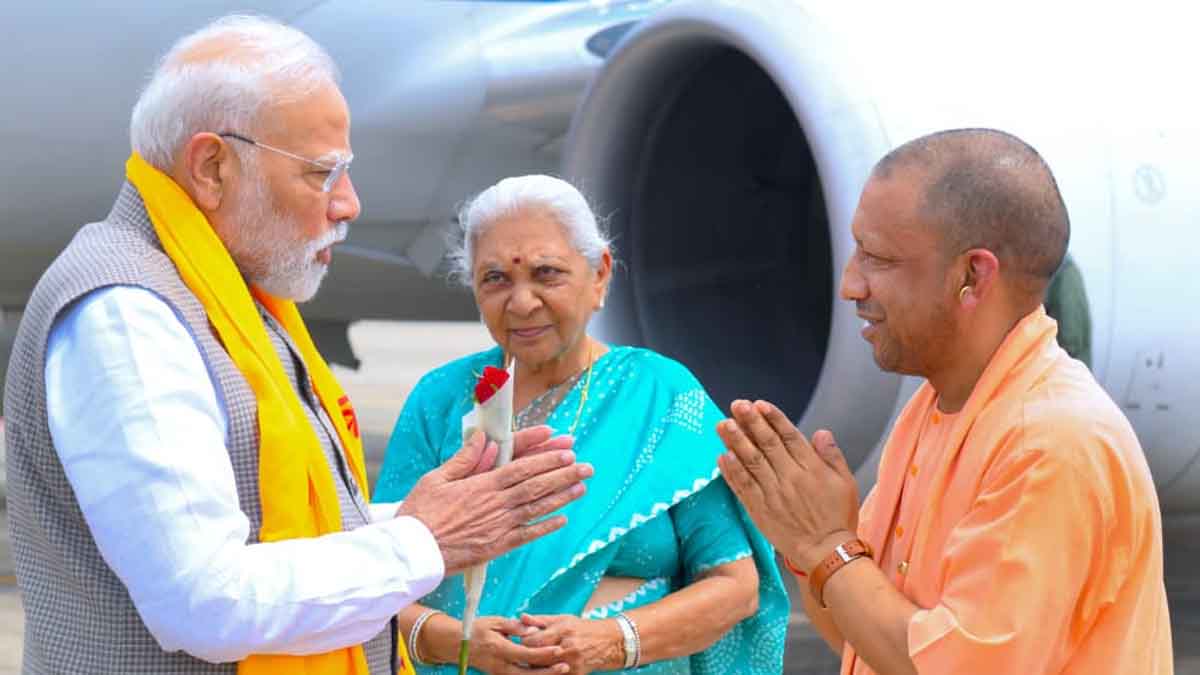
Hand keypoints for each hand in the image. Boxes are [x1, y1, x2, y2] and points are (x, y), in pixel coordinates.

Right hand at [398, 428, 592, 574]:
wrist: (412, 552)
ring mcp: (499, 525)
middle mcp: (496, 503)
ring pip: (537, 508)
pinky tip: (563, 520)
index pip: (522, 466)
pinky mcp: (497, 546)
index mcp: (482, 484)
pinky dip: (546, 527)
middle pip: (536, 485)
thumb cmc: (420, 513)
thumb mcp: (436, 478)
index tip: (565, 448)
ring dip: (562, 497)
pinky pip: (527, 535)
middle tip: (586, 466)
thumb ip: (464, 458)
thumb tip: (482, 437)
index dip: (546, 457)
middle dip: (563, 473)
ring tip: (582, 487)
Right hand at [464, 616, 567, 674]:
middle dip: (548, 672)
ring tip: (561, 671)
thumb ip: (515, 627)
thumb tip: (533, 630)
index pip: (526, 654)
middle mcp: (500, 665)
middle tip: (566, 666)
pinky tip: (546, 673)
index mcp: (499, 649)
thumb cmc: (477, 629)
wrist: (456, 644)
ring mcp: (499, 673)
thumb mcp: (495, 622)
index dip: (544, 653)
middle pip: (528, 674)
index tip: (560, 649)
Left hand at [519, 614, 622, 674]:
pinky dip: (547, 672)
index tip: (524, 638)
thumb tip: (521, 617)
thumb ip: (541, 620)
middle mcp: (568, 647)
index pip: (534, 640)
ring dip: (535, 665)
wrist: (610, 643)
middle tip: (524, 651)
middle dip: (527, 654)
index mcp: (564, 630)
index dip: (525, 640)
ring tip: (533, 660)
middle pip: (537, 656)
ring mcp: (572, 663)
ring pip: (544, 669)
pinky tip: (546, 667)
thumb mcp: (564, 619)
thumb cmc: (583, 628)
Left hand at [717, 400, 858, 571]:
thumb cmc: (838, 517)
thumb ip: (832, 456)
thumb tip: (821, 432)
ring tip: (723, 424)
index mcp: (811, 469)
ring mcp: (773, 494)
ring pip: (751, 463)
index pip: (789, 437)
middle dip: (751, 422)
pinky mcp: (759, 510)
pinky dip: (732, 471)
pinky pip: (743, 487)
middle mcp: (790, 478)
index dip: (773, 419)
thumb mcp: (845, 483)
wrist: (826, 553)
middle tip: (737, 405)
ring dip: (736, 441)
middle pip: (767, 445)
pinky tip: (722, 455)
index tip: (759, 404)